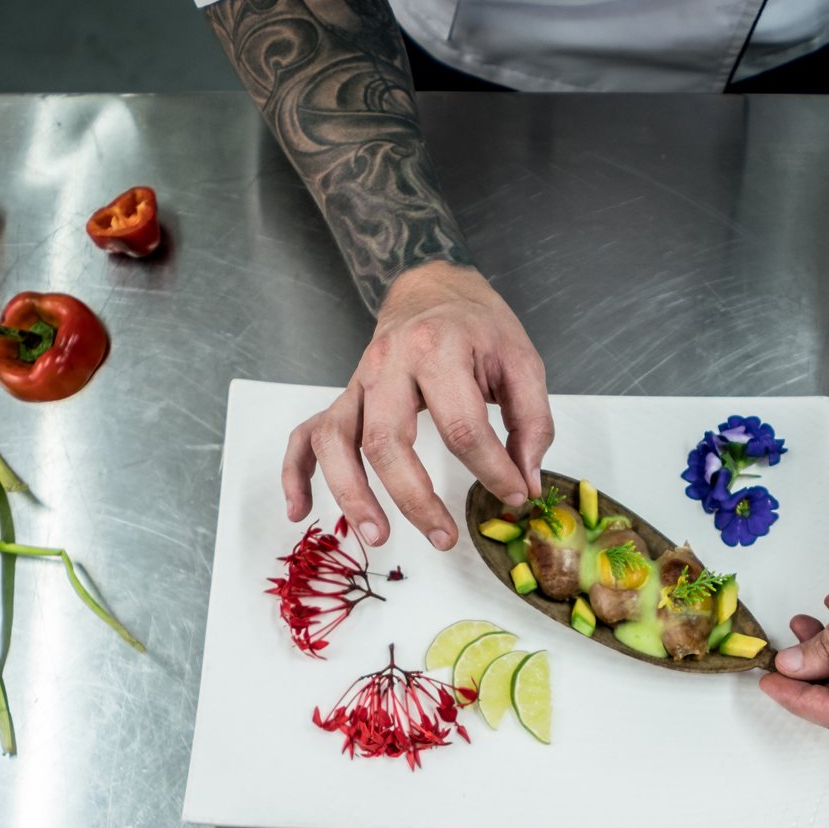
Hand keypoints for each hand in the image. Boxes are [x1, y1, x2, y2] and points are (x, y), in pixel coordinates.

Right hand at [283, 261, 552, 549]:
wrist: (434, 288)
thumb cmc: (478, 326)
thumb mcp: (521, 362)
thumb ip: (532, 423)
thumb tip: (524, 483)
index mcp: (438, 350)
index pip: (462, 427)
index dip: (491, 471)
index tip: (513, 496)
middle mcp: (387, 364)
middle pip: (387, 442)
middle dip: (415, 499)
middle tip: (445, 538)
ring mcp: (358, 382)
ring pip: (337, 443)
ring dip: (352, 495)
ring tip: (378, 536)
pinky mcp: (344, 397)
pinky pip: (306, 435)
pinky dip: (296, 474)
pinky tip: (301, 510)